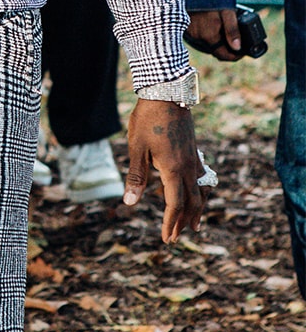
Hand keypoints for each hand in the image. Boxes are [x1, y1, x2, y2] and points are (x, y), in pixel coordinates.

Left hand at [123, 99, 206, 242]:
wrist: (166, 92)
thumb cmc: (147, 120)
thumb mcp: (136, 148)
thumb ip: (135, 177)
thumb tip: (129, 203)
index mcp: (173, 169)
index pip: (175, 205)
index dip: (171, 223)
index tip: (167, 239)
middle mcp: (188, 167)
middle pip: (191, 202)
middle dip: (183, 221)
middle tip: (176, 237)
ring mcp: (193, 158)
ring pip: (201, 191)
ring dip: (197, 210)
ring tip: (195, 224)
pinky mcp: (194, 150)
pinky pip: (202, 178)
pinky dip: (201, 192)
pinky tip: (199, 193)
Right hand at [184, 8, 242, 60]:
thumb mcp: (227, 12)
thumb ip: (232, 30)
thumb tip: (237, 47)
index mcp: (208, 35)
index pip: (222, 55)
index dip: (234, 56)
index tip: (242, 53)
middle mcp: (197, 36)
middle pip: (215, 49)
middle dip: (226, 47)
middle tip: (236, 40)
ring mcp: (190, 32)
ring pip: (207, 43)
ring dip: (216, 41)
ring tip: (225, 30)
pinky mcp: (186, 26)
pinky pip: (199, 36)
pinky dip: (207, 34)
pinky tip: (212, 25)